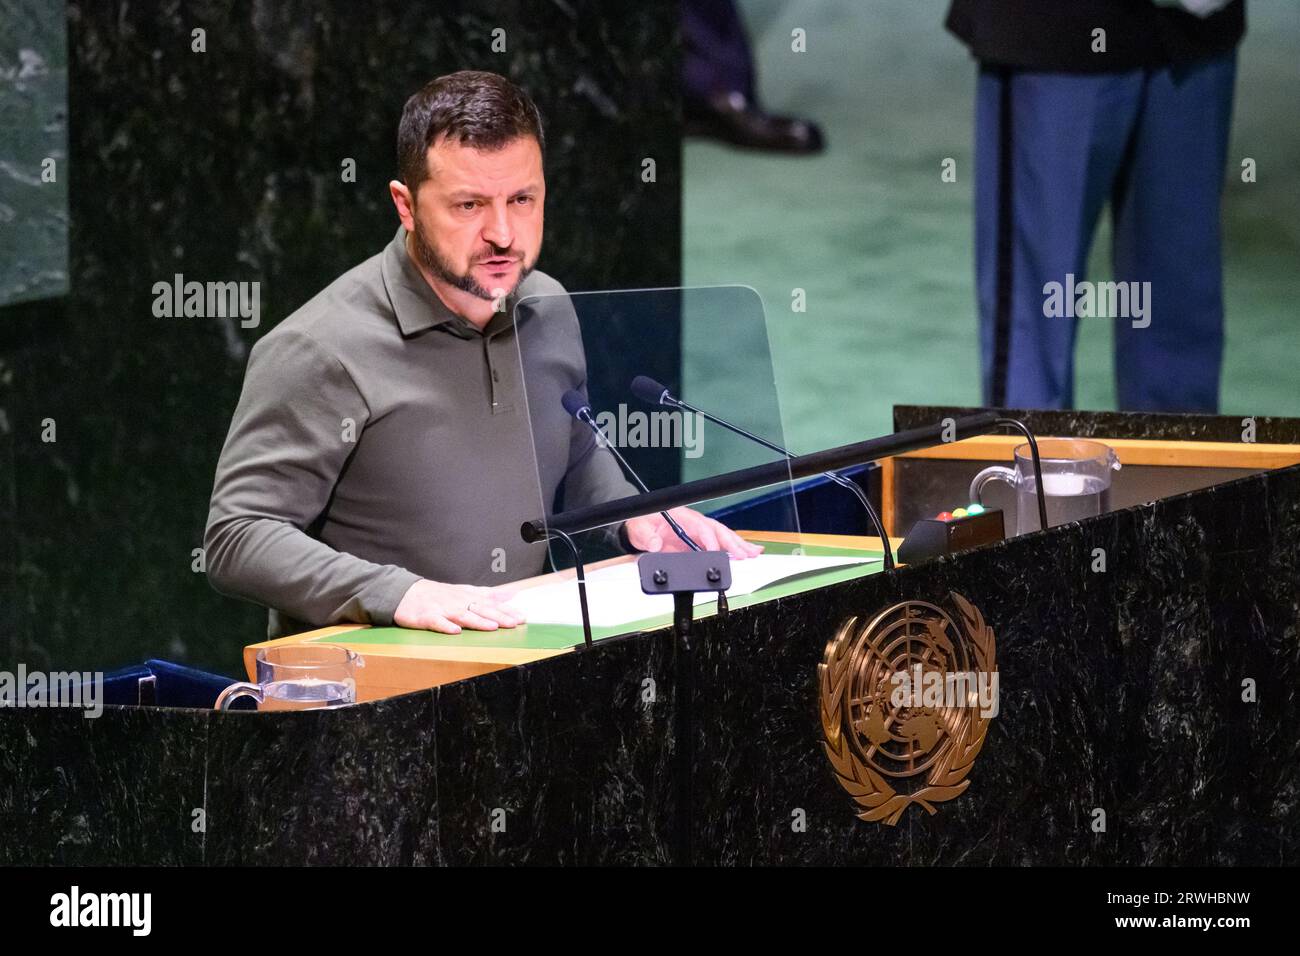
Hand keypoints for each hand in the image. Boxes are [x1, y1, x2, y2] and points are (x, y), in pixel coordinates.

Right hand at [393, 580, 524, 633]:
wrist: (405, 592)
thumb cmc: (438, 594)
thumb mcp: (464, 591)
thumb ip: (488, 593)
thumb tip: (511, 593)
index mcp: (467, 597)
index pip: (490, 603)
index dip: (507, 610)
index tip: (522, 617)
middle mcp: (457, 602)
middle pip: (480, 609)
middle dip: (498, 616)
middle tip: (514, 623)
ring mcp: (442, 609)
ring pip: (462, 615)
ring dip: (477, 621)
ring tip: (492, 626)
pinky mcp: (426, 617)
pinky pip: (436, 622)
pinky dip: (446, 626)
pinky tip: (455, 631)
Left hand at [623, 508, 763, 558]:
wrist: (639, 527)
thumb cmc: (641, 524)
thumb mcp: (639, 529)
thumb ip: (647, 536)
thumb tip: (656, 544)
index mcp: (681, 517)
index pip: (700, 527)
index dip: (709, 540)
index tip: (716, 552)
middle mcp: (693, 523)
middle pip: (717, 531)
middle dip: (733, 543)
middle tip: (746, 554)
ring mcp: (698, 532)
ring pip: (722, 536)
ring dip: (739, 545)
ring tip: (754, 553)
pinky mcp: (700, 541)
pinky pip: (719, 543)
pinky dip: (734, 548)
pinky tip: (748, 552)